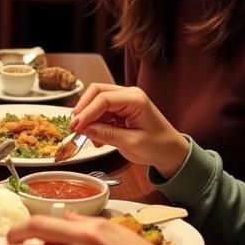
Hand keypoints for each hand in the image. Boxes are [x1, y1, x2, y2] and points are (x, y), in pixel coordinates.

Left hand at [3, 212, 222, 244]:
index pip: (47, 219)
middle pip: (33, 231)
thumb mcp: (117, 233)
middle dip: (13, 237)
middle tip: (7, 244)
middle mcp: (84, 242)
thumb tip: (66, 218)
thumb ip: (88, 225)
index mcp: (92, 226)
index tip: (19, 231)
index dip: (26, 225)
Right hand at [70, 83, 188, 178]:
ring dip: (87, 117)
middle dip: (83, 108)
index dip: (87, 112)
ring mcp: (123, 101)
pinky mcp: (119, 110)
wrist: (171, 152)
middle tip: (74, 126)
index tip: (76, 126)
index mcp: (135, 99)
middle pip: (96, 92)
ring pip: (95, 101)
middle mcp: (128, 95)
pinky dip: (93, 123)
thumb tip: (84, 129)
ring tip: (86, 135)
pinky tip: (96, 137)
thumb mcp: (132, 143)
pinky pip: (99, 111)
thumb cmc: (159, 146)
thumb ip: (107, 134)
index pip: (104, 98)